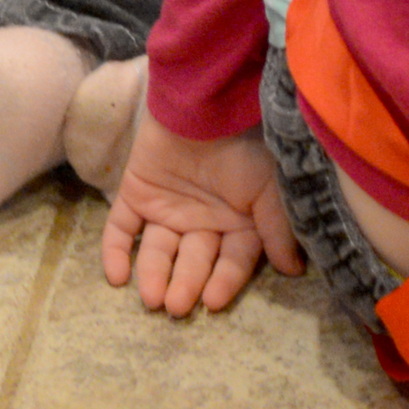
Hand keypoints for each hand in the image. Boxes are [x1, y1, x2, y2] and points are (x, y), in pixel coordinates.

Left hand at [99, 112, 305, 314]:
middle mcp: (201, 220)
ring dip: (152, 274)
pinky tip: (116, 276)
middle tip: (176, 305)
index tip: (212, 301)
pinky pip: (121, 228)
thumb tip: (294, 270)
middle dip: (185, 283)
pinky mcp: (135, 194)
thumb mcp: (271, 187)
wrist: (206, 103)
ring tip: (151, 296)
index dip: (223, 282)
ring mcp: (167, 207)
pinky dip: (114, 252)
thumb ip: (277, 228)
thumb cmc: (246, 143)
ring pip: (157, 250)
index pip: (231, 261)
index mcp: (237, 220)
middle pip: (192, 261)